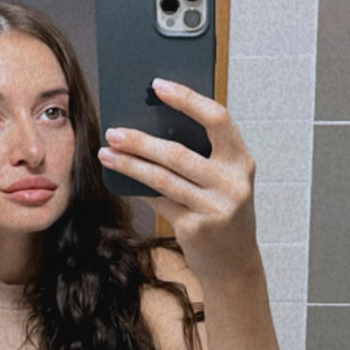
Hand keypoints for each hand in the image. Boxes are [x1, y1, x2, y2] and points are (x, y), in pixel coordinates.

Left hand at [97, 78, 257, 283]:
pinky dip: (138, 189)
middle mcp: (233, 183)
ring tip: (106, 153)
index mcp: (242, 161)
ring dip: (130, 164)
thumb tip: (150, 124)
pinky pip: (159, 201)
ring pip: (163, 178)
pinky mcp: (196, 228)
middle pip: (179, 152)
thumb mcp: (223, 181)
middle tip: (113, 131)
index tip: (158, 85)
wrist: (234, 263)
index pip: (217, 119)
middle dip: (141, 140)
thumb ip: (202, 155)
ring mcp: (215, 208)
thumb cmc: (223, 211)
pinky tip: (120, 179)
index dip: (187, 99)